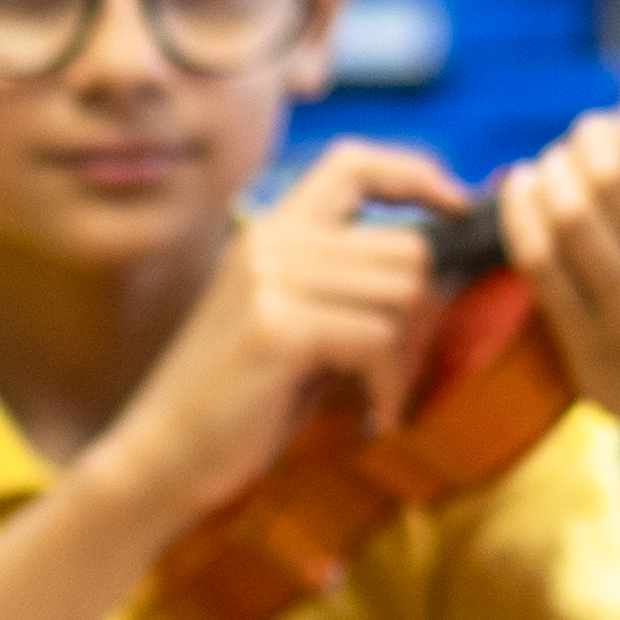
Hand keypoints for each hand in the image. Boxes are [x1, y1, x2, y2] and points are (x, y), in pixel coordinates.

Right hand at [85, 137, 480, 532]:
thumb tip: (440, 266)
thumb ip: (345, 284)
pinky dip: (390, 384)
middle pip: (407, 248)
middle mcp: (269, 242)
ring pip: (404, 292)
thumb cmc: (237, 403)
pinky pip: (379, 338)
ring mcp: (270, 280)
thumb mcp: (291, 323)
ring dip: (409, 356)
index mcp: (269, 232)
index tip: (456, 208)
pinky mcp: (277, 327)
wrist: (163, 457)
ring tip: (382, 393)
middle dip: (426, 315)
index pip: (354, 162)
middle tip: (402, 367)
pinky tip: (374, 414)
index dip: (417, 174)